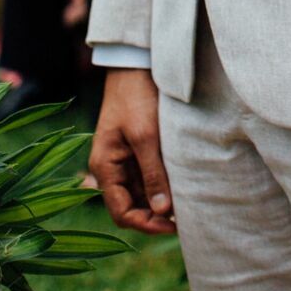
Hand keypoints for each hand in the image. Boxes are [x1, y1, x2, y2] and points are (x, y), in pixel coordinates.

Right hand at [90, 69, 175, 235]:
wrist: (136, 64)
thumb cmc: (136, 97)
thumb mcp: (146, 136)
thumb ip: (153, 174)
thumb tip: (162, 211)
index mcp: (104, 167)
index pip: (121, 211)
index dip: (145, 224)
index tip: (173, 226)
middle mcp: (111, 167)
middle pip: (131, 205)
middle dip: (155, 215)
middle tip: (184, 220)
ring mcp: (123, 157)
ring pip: (141, 191)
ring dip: (160, 200)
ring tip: (186, 204)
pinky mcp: (136, 147)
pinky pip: (147, 174)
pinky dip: (161, 183)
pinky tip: (180, 185)